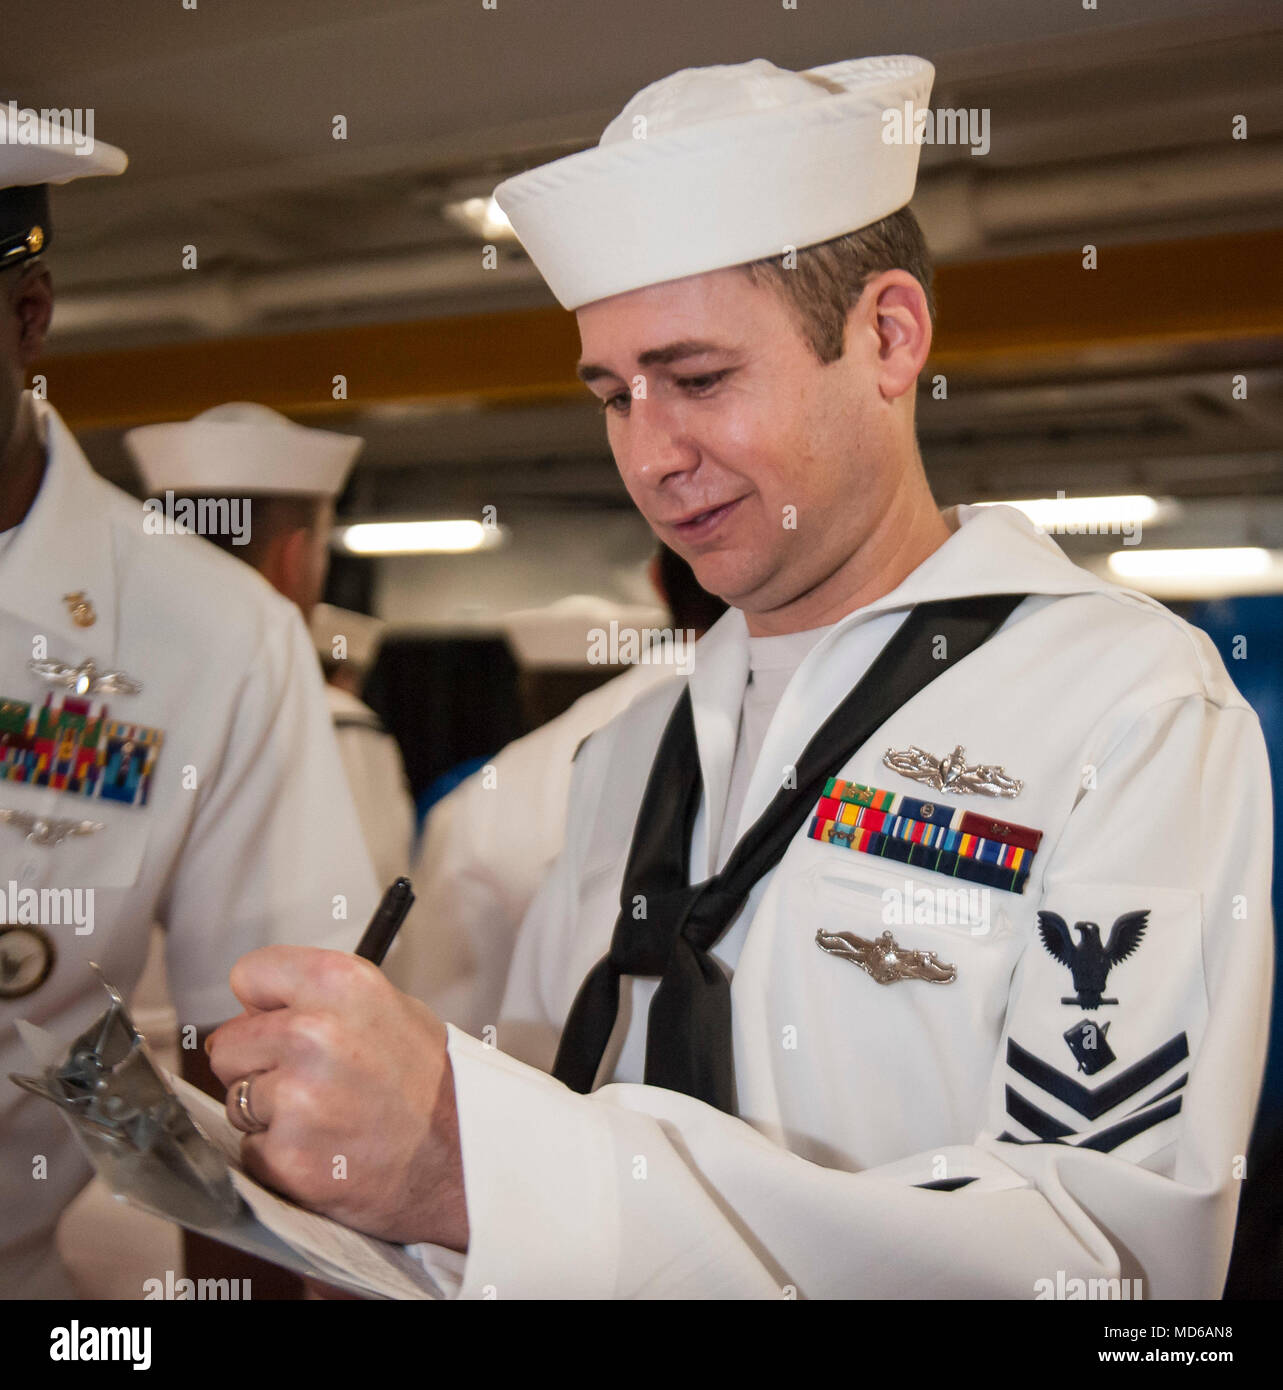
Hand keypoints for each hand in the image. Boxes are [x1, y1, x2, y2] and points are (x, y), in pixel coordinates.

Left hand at [206, 946, 467, 1250]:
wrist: (465, 1160)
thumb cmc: (429, 1082)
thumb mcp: (389, 1008)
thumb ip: (318, 999)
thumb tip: (249, 1012)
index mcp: (340, 983)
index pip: (249, 973)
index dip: (264, 1004)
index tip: (280, 1020)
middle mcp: (314, 1033)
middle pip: (228, 1043)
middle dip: (258, 1064)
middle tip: (312, 1081)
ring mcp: (298, 1098)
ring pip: (236, 1099)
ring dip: (267, 1114)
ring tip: (325, 1117)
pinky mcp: (288, 1156)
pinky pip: (250, 1150)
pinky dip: (279, 1155)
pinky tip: (325, 1150)